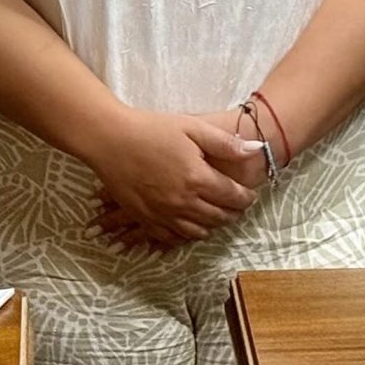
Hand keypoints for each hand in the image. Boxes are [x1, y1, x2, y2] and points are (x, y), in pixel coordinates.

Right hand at [82, 106, 262, 247]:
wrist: (109, 139)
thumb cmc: (151, 128)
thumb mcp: (193, 127)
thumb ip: (225, 143)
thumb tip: (256, 150)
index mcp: (198, 178)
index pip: (232, 197)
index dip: (246, 198)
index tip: (250, 196)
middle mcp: (182, 202)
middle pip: (217, 217)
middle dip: (233, 214)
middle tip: (238, 208)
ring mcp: (162, 213)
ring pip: (196, 231)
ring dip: (212, 226)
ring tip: (218, 217)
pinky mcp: (144, 218)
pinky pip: (170, 237)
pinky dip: (185, 235)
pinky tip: (190, 227)